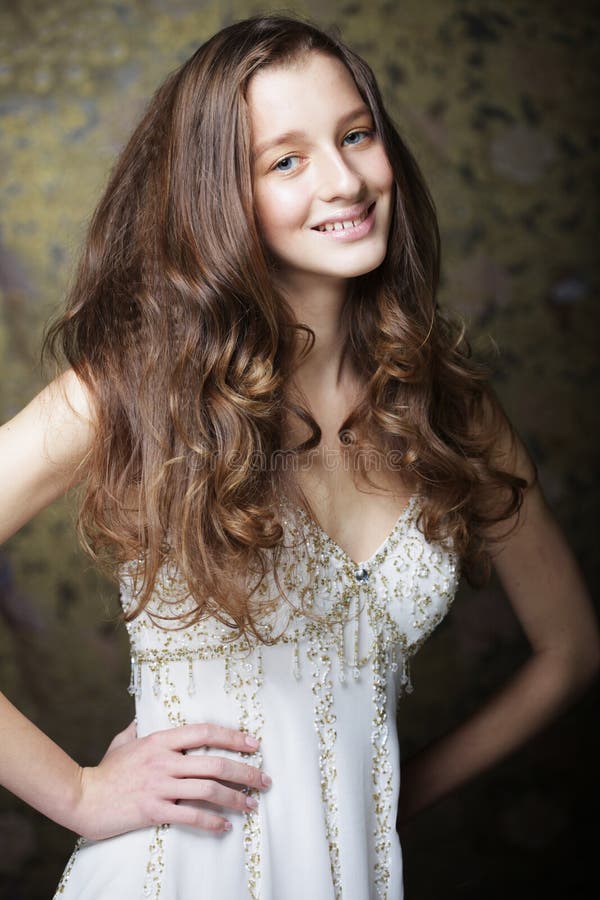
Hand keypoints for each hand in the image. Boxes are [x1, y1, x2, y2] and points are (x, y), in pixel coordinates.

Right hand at [72, 721, 270, 839]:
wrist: (82, 797)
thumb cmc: (105, 770)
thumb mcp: (124, 740)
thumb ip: (141, 727)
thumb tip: (149, 714)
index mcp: (161, 740)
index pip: (204, 732)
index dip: (233, 736)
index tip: (254, 744)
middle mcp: (164, 760)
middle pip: (215, 763)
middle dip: (246, 772)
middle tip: (264, 780)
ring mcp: (160, 785)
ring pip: (208, 790)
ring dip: (235, 798)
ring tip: (251, 805)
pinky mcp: (153, 810)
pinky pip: (190, 815)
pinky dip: (212, 822)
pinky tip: (225, 826)